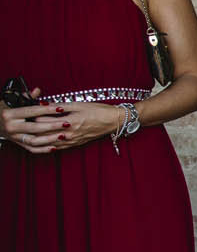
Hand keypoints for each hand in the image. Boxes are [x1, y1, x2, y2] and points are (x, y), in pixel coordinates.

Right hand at [1, 92, 64, 152]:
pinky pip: (32, 149)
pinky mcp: (17, 144)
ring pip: (34, 140)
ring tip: (63, 135)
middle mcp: (11, 127)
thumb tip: (37, 91)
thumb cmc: (3, 110)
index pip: (32, 111)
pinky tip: (54, 147)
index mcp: (10, 114)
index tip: (60, 108)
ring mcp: (14, 137)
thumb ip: (26, 97)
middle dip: (52, 125)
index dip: (47, 110)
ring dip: (50, 139)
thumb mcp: (11, 102)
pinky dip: (43, 149)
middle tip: (66, 123)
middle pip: (35, 127)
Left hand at [5, 100, 121, 153]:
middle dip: (34, 128)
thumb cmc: (99, 110)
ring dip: (41, 139)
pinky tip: (45, 144)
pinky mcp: (78, 143)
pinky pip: (61, 147)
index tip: (27, 113)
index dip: (35, 117)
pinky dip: (51, 146)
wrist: (115, 121)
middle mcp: (71, 133)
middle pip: (46, 132)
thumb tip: (46, 104)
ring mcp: (74, 140)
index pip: (46, 120)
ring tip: (32, 135)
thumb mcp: (80, 104)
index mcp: (71, 121)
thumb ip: (61, 105)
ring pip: (52, 142)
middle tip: (26, 124)